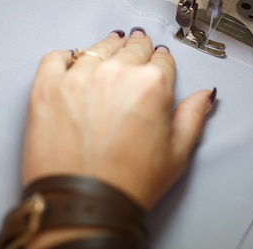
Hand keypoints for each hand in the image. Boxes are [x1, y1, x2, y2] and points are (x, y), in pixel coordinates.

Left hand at [22, 28, 214, 210]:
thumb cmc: (128, 183)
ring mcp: (79, 77)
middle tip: (136, 54)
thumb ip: (193, 116)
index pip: (161, 59)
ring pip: (98, 47)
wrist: (84, 205)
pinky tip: (74, 63)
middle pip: (132, 48)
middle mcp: (116, 73)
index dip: (161, 61)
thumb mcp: (177, 153)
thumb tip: (204, 96)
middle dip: (138, 51)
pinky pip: (57, 56)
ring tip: (108, 55)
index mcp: (152, 85)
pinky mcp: (47, 86)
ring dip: (107, 48)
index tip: (157, 62)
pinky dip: (67, 57)